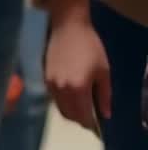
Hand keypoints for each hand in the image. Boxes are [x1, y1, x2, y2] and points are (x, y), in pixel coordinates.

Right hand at [45, 0, 111, 130]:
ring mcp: (51, 83)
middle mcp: (61, 90)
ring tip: (80, 103)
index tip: (97, 123)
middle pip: (69, 115)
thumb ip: (105, 95)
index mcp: (78, 89)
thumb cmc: (89, 46)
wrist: (67, 26)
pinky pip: (54, 97)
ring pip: (59, 107)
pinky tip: (70, 91)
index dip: (91, 124)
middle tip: (89, 114)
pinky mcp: (45, 76)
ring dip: (70, 111)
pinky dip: (62, 100)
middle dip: (80, 119)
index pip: (83, 117)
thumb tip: (105, 114)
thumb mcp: (104, 70)